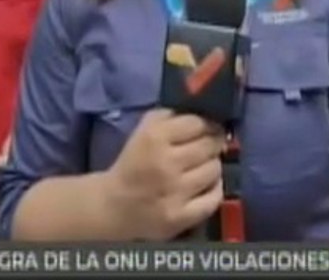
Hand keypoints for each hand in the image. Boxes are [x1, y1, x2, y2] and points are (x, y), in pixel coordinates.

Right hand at [106, 109, 224, 240]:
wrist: (114, 206)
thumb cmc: (134, 161)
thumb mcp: (145, 128)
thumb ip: (173, 115)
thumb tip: (206, 112)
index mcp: (155, 137)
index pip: (198, 123)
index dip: (208, 124)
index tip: (208, 128)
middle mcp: (166, 164)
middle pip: (210, 145)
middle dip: (212, 144)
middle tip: (208, 146)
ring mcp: (175, 193)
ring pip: (215, 170)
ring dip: (212, 166)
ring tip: (202, 167)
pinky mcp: (180, 217)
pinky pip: (214, 198)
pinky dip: (214, 189)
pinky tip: (205, 186)